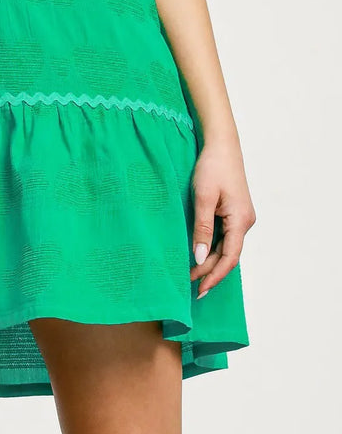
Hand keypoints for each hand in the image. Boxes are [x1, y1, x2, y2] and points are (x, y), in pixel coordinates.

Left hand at [189, 134, 255, 298]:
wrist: (222, 144)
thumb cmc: (212, 167)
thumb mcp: (203, 197)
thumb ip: (202, 228)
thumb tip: (199, 258)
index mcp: (241, 220)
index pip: (229, 257)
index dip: (215, 276)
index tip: (200, 289)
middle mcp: (245, 222)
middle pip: (227, 254)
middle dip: (209, 271)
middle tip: (189, 285)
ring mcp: (241, 217)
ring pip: (225, 246)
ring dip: (210, 260)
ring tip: (192, 275)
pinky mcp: (234, 212)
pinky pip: (224, 236)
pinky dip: (212, 247)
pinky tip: (200, 255)